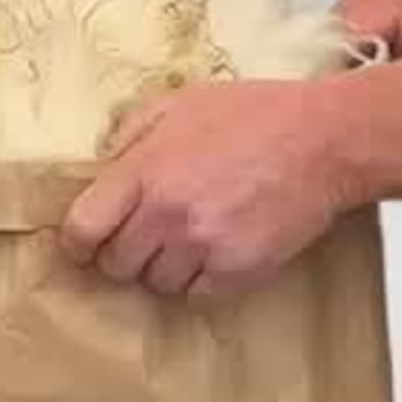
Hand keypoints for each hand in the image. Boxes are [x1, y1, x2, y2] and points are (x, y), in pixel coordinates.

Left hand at [61, 78, 349, 298]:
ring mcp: (203, 245)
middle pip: (116, 265)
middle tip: (148, 236)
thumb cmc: (256, 116)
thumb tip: (100, 169)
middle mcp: (167, 212)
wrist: (323, 140)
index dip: (78, 243)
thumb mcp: (179, 104)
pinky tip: (217, 253)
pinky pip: (196, 298)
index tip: (85, 244)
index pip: (83, 229)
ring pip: (156, 285)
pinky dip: (201, 283)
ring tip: (191, 239)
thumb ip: (130, 135)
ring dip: (165, 269)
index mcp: (145, 170)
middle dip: (125, 253)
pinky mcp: (237, 270)